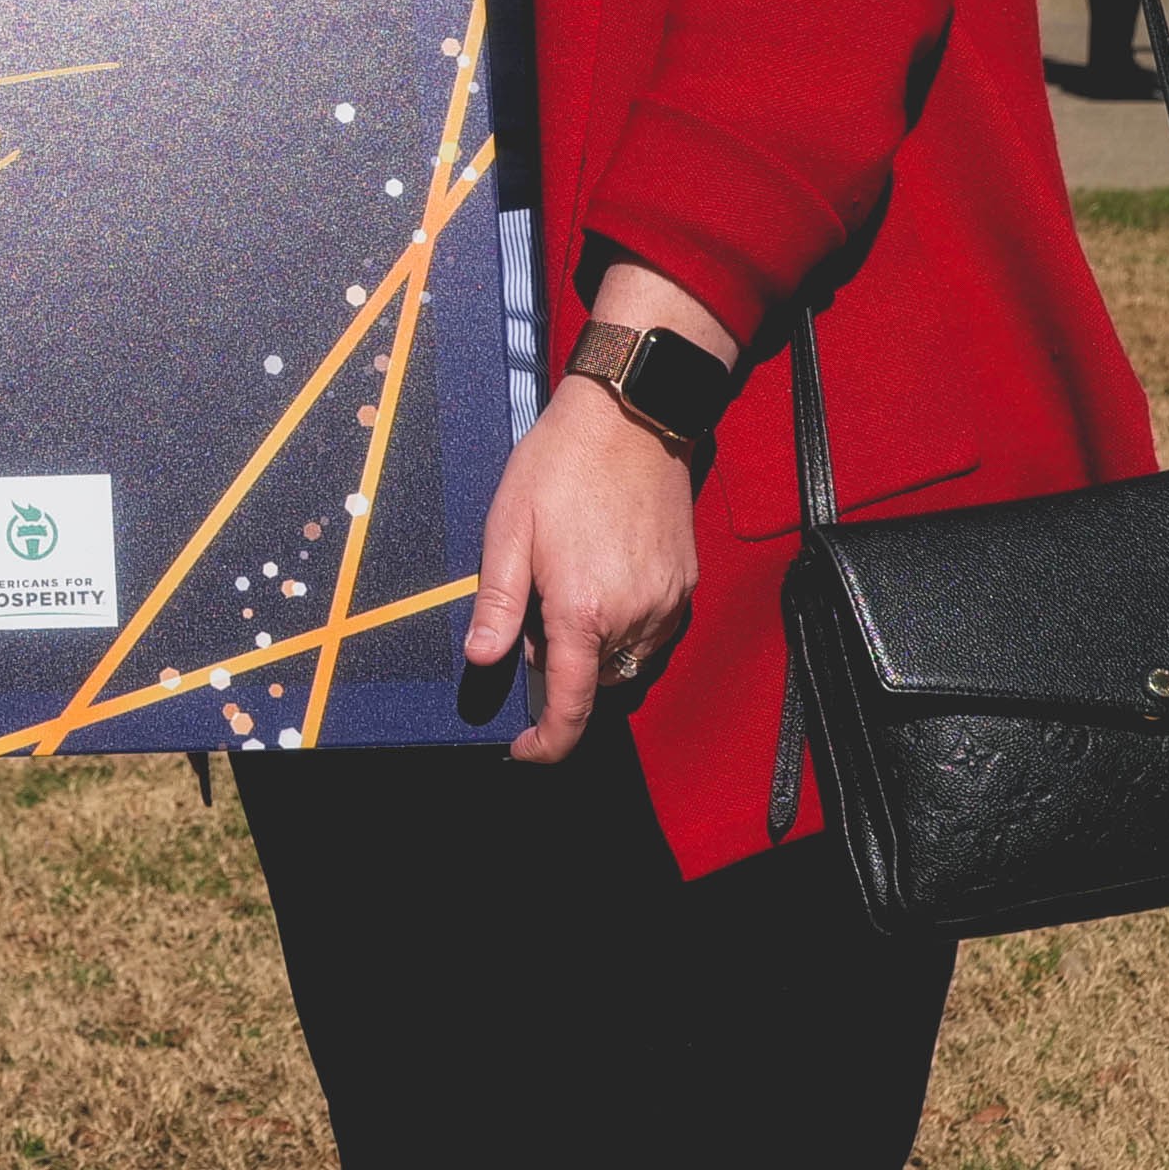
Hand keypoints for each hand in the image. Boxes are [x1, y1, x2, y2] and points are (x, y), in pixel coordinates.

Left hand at [467, 263, 729, 761]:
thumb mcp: (508, 529)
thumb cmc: (560, 466)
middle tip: (533, 611)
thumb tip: (483, 661)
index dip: (548, 742)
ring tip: (566, 585)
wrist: (633, 417)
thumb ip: (498, 603)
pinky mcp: (685, 587)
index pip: (571, 705)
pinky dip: (621, 628)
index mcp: (584, 610)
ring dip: (592, 649)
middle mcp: (634, 618)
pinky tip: (601, 579)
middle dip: (560, 669)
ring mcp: (666, 604)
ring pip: (625, 661)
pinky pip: (651, 634)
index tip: (525, 752)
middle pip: (595, 682)